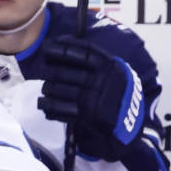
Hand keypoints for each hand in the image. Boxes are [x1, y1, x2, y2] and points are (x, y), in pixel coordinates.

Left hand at [38, 35, 145, 161]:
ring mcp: (96, 98)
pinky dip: (51, 107)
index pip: (84, 53)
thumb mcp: (114, 73)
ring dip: (49, 89)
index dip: (63, 49)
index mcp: (110, 66)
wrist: (130, 123)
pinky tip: (43, 104)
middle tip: (39, 69)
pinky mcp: (89, 116)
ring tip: (44, 89)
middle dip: (50, 71)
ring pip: (63, 90)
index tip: (47, 47)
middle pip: (68, 73)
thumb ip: (95, 63)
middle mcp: (103, 80)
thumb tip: (62, 47)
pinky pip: (64, 109)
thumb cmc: (117, 93)